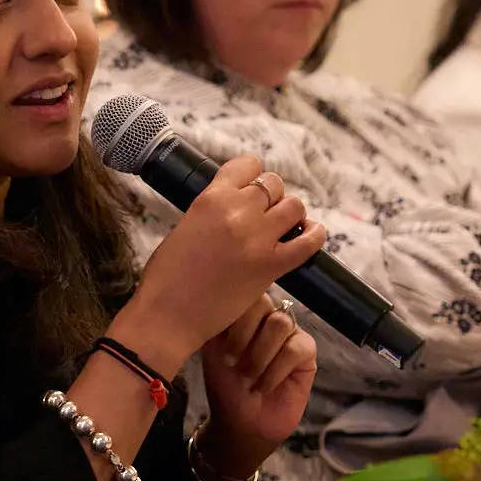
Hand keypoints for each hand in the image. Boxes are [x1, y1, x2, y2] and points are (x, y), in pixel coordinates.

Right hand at [120, 156, 326, 373]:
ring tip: (282, 226)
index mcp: (211, 198)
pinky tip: (310, 234)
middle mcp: (237, 212)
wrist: (166, 315)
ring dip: (290, 214)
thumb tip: (235, 205)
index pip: (247, 164)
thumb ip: (212, 210)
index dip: (252, 174)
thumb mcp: (186, 225)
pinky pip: (307, 243)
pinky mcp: (271, 267)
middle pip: (273, 184)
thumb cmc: (166, 275)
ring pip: (294, 207)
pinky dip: (314, 235)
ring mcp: (257, 239)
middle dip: (271, 196)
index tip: (250, 187)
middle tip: (263, 214)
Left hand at [197, 295, 317, 480]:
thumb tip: (223, 296)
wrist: (241, 422)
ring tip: (248, 379)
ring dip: (259, 358)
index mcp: (242, 311)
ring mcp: (288, 331)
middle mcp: (266, 316)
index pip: (243, 294)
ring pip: (280, 324)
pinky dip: (275, 371)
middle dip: (245, 339)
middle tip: (234, 366)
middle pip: (263, 303)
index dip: (235, 323)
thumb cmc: (224, 386)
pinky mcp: (306, 350)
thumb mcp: (213, 350)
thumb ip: (220, 320)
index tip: (225, 354)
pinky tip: (264, 386)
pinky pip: (294, 349)